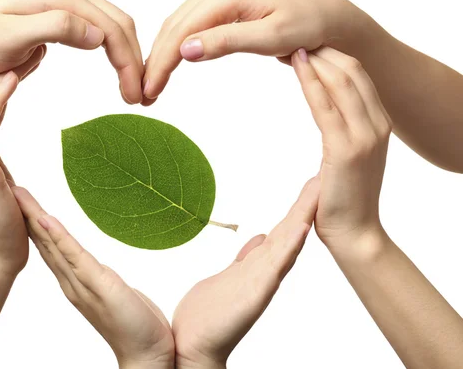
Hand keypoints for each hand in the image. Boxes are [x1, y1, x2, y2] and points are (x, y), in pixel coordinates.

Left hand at [0, 0, 143, 103]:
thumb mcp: (10, 37)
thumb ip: (54, 28)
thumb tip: (98, 36)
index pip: (110, 27)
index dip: (128, 62)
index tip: (133, 96)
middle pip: (119, 24)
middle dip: (135, 62)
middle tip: (140, 98)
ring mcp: (68, 0)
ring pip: (114, 27)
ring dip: (129, 58)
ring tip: (133, 89)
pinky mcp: (65, 12)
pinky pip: (100, 30)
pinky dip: (115, 52)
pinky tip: (119, 71)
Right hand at [13, 187, 174, 368]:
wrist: (147, 353)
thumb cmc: (133, 323)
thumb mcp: (110, 291)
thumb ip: (95, 276)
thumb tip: (88, 264)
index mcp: (75, 281)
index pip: (49, 246)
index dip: (33, 222)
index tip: (19, 200)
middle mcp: (72, 282)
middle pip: (43, 242)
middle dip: (25, 215)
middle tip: (7, 188)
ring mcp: (82, 284)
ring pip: (53, 245)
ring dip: (35, 219)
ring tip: (18, 195)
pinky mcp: (99, 285)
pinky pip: (74, 257)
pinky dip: (58, 237)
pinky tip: (45, 220)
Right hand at [142, 0, 366, 103]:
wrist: (328, 16)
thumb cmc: (308, 25)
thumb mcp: (271, 38)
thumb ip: (227, 41)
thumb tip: (185, 50)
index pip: (181, 32)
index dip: (161, 63)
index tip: (148, 91)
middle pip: (173, 28)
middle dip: (155, 62)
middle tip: (143, 95)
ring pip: (177, 27)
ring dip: (162, 56)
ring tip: (151, 86)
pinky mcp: (222, 7)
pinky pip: (190, 27)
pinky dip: (176, 48)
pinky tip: (169, 66)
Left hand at [172, 178, 319, 368]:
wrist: (194, 346)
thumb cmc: (209, 315)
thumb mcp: (229, 276)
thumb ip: (246, 259)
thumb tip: (257, 240)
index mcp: (258, 265)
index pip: (283, 229)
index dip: (299, 206)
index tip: (313, 181)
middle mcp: (265, 271)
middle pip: (290, 230)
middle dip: (307, 202)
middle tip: (326, 174)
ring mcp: (262, 281)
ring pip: (288, 242)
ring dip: (303, 215)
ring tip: (319, 189)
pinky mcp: (256, 293)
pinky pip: (276, 265)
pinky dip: (290, 245)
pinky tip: (302, 227)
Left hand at [292, 47, 391, 248]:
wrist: (355, 234)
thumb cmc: (344, 197)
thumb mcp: (348, 155)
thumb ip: (342, 130)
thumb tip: (326, 114)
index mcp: (379, 123)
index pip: (358, 75)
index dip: (333, 54)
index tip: (308, 41)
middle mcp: (378, 123)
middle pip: (352, 70)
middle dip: (324, 48)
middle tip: (296, 33)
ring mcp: (365, 135)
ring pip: (342, 81)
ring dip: (316, 57)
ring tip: (292, 41)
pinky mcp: (345, 148)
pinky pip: (325, 105)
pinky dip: (310, 80)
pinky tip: (296, 64)